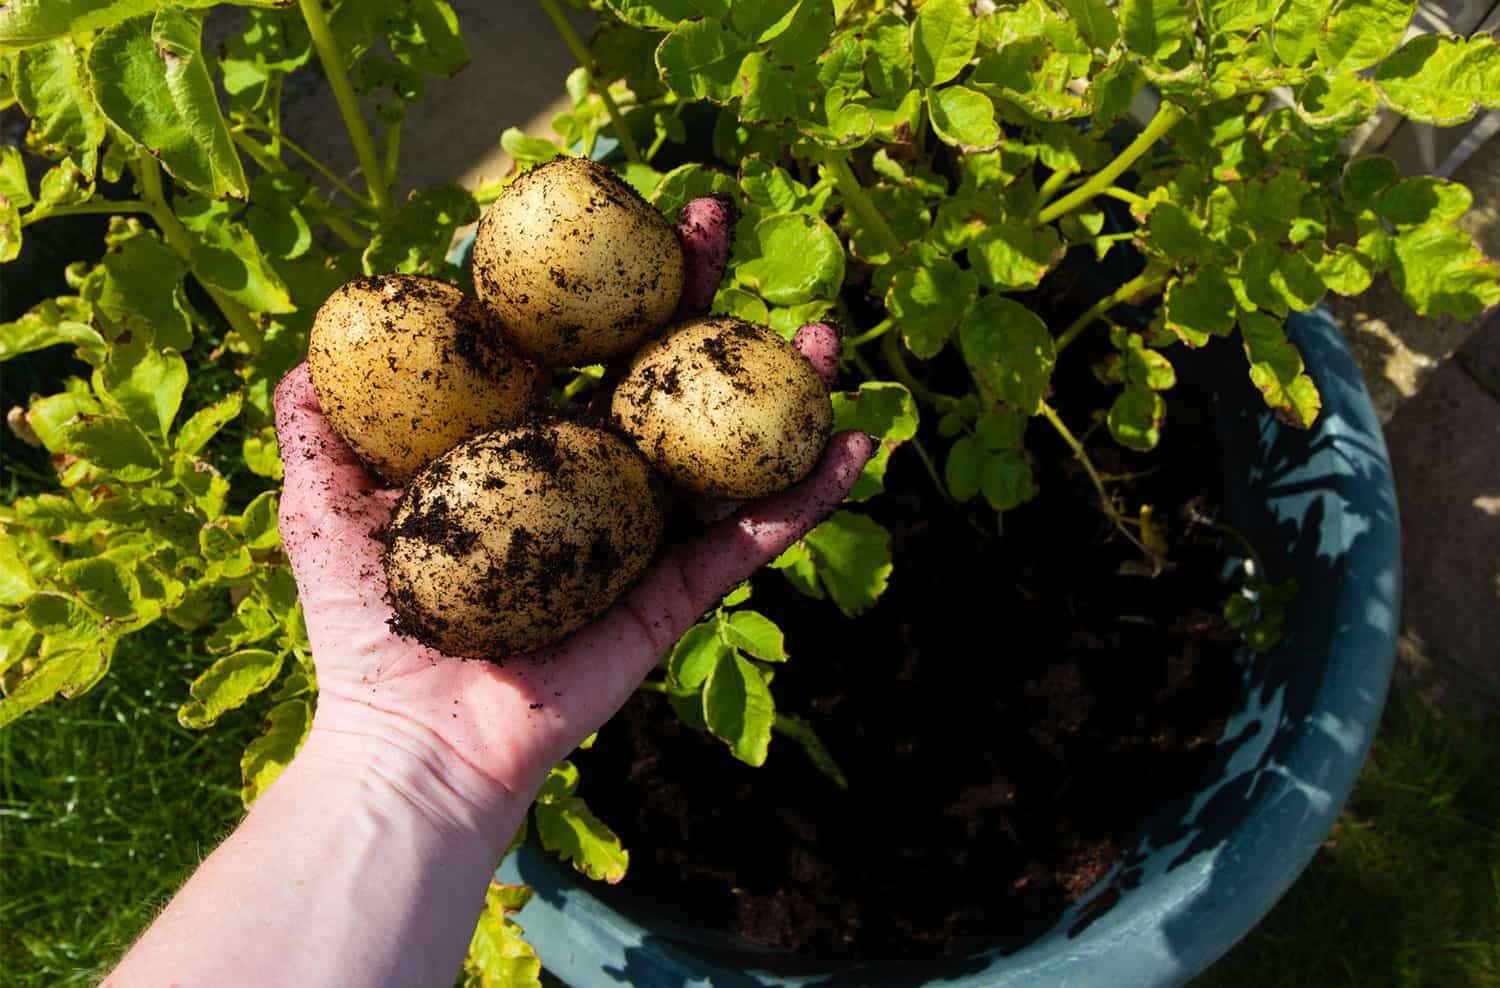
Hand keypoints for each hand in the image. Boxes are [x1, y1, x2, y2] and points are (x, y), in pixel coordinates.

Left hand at [273, 196, 872, 843]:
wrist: (412, 740)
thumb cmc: (363, 626)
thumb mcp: (321, 504)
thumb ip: (318, 425)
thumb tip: (311, 346)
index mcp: (519, 444)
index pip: (570, 338)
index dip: (596, 272)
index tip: (616, 204)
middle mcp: (588, 476)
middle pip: (655, 368)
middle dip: (693, 290)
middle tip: (718, 218)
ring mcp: (639, 533)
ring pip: (723, 446)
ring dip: (781, 386)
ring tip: (823, 335)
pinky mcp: (674, 595)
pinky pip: (751, 541)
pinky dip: (807, 497)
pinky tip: (857, 444)